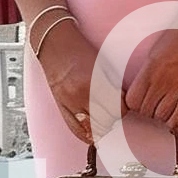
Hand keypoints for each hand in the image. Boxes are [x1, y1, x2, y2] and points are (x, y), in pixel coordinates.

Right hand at [37, 24, 117, 145]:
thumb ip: (112, 86)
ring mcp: (69, 103)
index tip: (123, 103)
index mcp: (94, 82)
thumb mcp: (101, 65)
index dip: (124, 108)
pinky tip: (93, 131)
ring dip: (102, 125)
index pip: (119, 108)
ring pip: (94, 129)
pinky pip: (78, 131)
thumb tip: (123, 105)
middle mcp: (80, 95)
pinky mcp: (61, 107)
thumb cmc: (78, 50)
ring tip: (103, 117)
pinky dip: (88, 134)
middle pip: (107, 121)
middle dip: (114, 117)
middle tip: (114, 109)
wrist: (53, 43)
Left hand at [121, 24, 177, 130]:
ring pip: (161, 116)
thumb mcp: (155, 52)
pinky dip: (174, 120)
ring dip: (160, 116)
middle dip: (146, 112)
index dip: (134, 105)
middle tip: (151, 107)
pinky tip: (173, 115)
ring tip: (162, 110)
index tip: (138, 102)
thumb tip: (139, 91)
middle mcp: (163, 80)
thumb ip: (146, 73)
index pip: (133, 100)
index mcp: (151, 68)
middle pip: (146, 111)